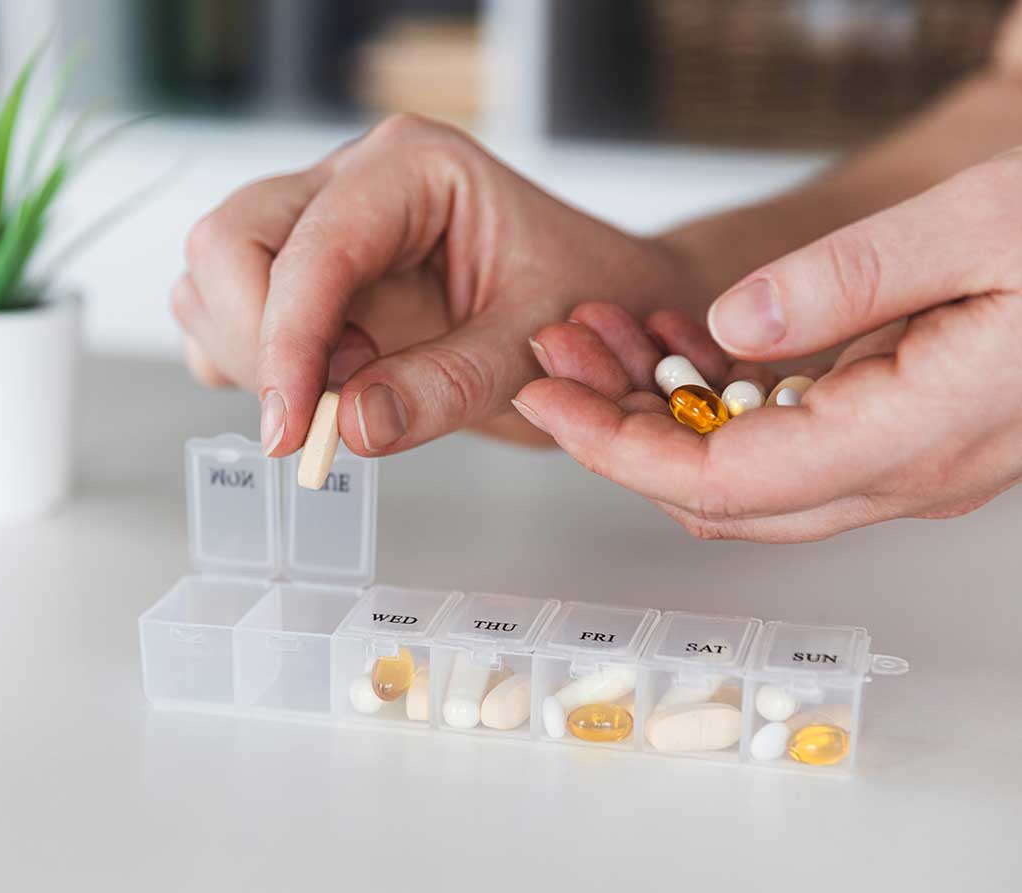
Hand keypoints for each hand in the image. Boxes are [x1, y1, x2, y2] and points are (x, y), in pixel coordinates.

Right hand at [172, 114, 697, 456]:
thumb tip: (351, 426)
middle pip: (228, 241)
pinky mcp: (301, 276)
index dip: (288, 342)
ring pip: (210, 277)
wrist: (604, 311)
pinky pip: (223, 314)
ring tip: (340, 397)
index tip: (293, 432)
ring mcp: (315, 224)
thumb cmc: (586, 307)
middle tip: (319, 417)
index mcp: (412, 168)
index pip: (311, 246)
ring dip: (247, 355)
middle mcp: (349, 181)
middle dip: (255, 341)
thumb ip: (448, 385)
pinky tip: (320, 392)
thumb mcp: (536, 347)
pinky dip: (246, 365)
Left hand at [515, 155, 1021, 541]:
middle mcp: (907, 471)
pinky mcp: (911, 434)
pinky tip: (685, 349)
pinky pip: (788, 446)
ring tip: (604, 347)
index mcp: (918, 433)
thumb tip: (733, 323)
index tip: (550, 403)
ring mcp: (911, 462)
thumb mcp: (986, 225)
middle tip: (562, 363)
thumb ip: (856, 278)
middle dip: (622, 437)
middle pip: (721, 495)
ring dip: (664, 423)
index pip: (725, 480)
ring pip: (748, 477)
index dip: (620, 450)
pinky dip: (719, 410)